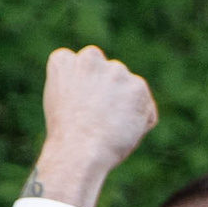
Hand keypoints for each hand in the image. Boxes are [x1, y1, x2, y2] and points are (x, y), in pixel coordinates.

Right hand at [27, 47, 156, 206]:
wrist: (81, 148)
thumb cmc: (68, 135)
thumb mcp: (61, 103)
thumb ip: (78, 87)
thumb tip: (99, 91)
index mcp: (64, 60)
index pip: (82, 67)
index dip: (87, 92)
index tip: (83, 108)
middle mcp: (90, 58)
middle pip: (109, 76)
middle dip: (111, 94)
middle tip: (101, 120)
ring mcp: (115, 70)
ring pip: (130, 90)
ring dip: (127, 107)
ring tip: (110, 128)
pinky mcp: (138, 86)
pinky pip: (147, 108)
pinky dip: (142, 122)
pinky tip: (124, 131)